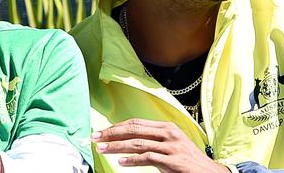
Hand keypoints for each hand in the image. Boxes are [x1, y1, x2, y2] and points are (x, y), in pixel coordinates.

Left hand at [92, 118, 227, 172]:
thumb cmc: (187, 161)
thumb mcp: (170, 146)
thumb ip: (152, 141)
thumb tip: (127, 141)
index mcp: (166, 127)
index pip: (136, 123)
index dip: (117, 126)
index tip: (102, 132)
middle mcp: (169, 133)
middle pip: (134, 129)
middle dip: (112, 133)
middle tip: (96, 137)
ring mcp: (171, 147)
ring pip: (137, 143)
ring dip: (117, 147)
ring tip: (102, 149)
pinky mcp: (173, 161)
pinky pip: (148, 158)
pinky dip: (132, 160)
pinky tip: (121, 162)